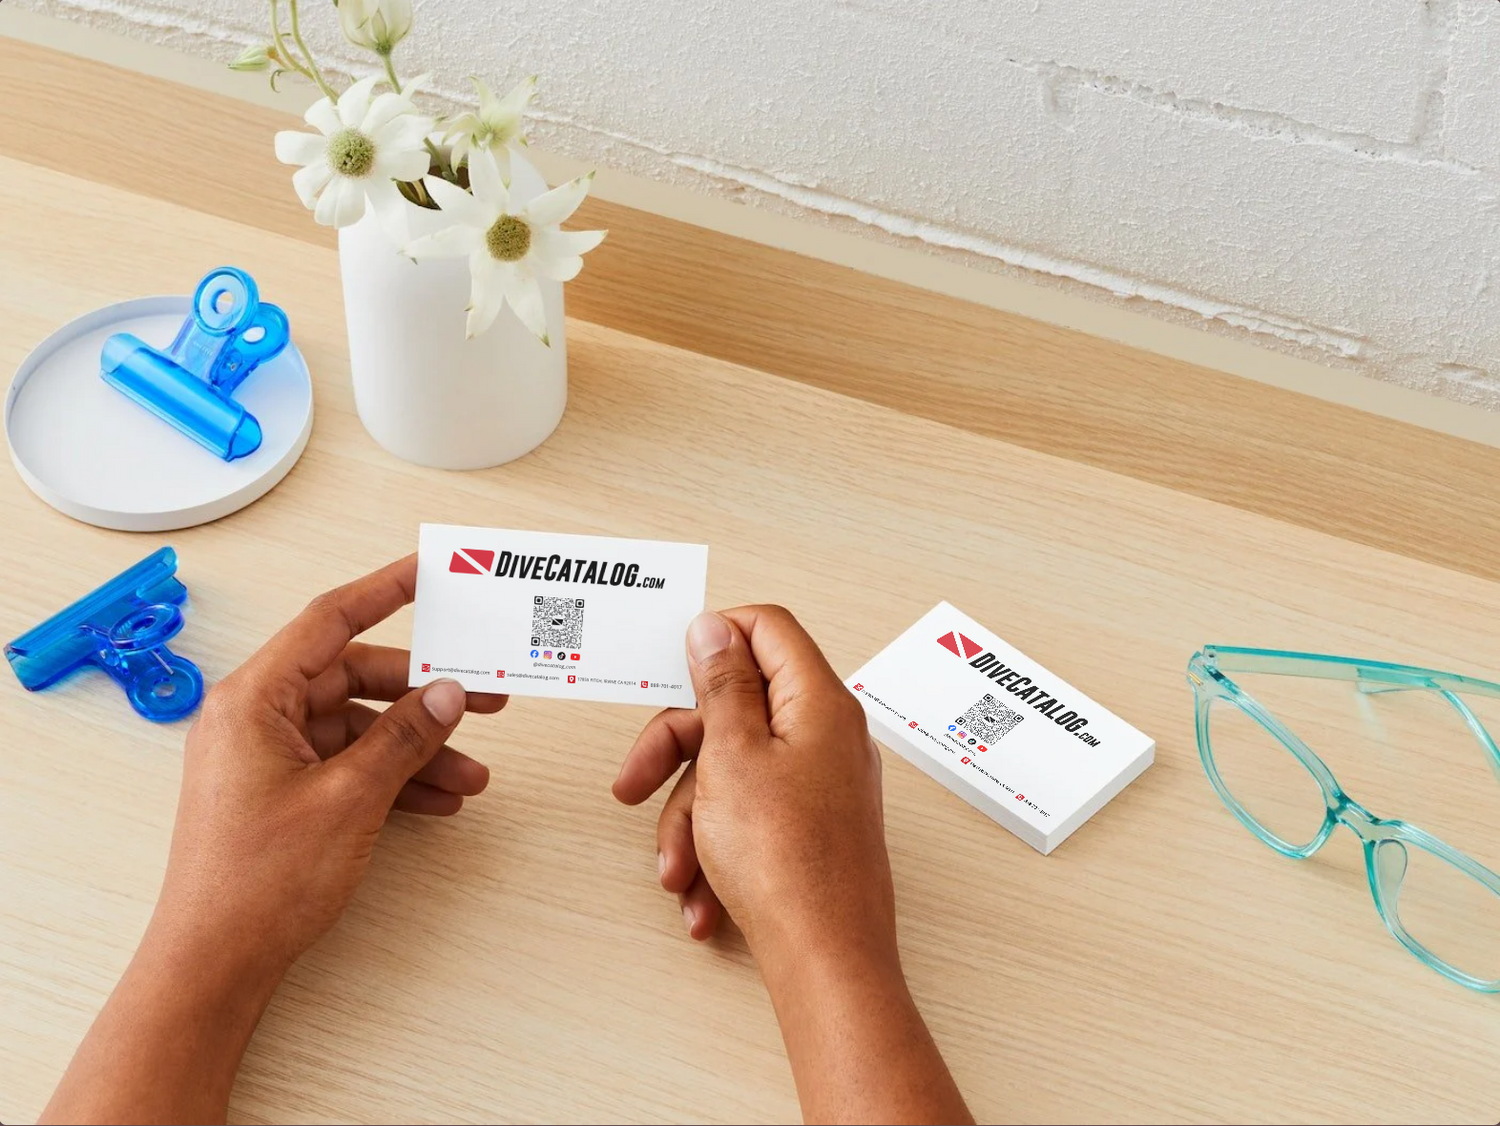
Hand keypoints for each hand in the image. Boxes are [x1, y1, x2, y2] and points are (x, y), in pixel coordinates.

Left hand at [156, 555, 504, 974]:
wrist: (215, 964)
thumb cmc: (255, 884)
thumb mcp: (349, 799)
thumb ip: (403, 737)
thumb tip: (445, 694)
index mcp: (254, 700)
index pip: (329, 621)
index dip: (385, 591)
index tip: (427, 571)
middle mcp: (255, 718)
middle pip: (353, 678)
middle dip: (422, 693)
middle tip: (481, 695)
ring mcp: (267, 756)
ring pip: (358, 727)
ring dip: (416, 747)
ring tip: (471, 770)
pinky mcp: (280, 792)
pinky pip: (348, 764)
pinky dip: (392, 777)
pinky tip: (436, 798)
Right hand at [614, 607, 971, 1123]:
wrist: (826, 962)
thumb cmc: (789, 866)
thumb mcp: (733, 756)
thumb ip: (723, 685)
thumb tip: (715, 630)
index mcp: (819, 702)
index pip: (768, 628)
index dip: (714, 639)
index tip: (668, 670)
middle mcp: (828, 736)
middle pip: (736, 707)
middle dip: (676, 749)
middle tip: (635, 782)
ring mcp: (821, 783)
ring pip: (732, 770)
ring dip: (689, 818)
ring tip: (675, 869)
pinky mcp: (811, 826)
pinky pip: (748, 814)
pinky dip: (715, 847)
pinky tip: (700, 893)